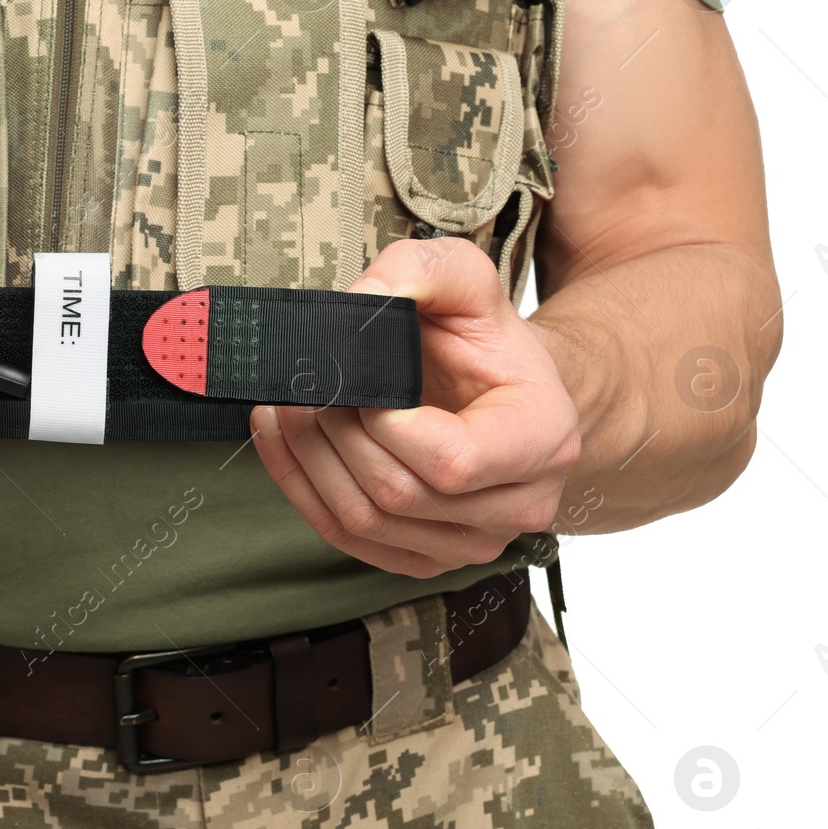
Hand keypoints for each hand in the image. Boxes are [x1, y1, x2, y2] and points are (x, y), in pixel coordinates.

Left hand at [250, 237, 580, 577]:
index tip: (360, 381)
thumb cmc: (482, 337)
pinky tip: (284, 439)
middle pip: (399, 492)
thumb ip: (418, 272)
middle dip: (335, 432)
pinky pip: (348, 541)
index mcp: (543, 437)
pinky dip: (301, 489)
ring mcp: (474, 541)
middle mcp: (519, 504)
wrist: (496, 386)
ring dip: (308, 460)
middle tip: (307, 383)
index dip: (387, 425)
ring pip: (366, 522)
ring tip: (288, 404)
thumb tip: (361, 301)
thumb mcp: (462, 277)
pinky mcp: (426, 556)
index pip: (454, 461)